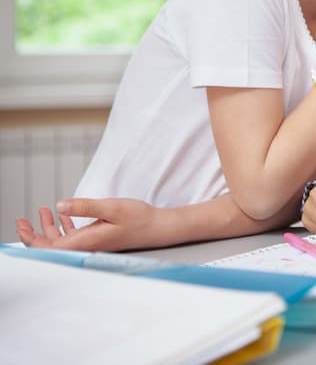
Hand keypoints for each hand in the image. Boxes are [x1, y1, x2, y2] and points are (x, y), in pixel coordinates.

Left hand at [15, 198, 158, 251]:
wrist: (157, 227)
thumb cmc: (139, 218)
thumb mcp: (111, 207)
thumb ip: (84, 207)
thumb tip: (60, 205)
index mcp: (85, 242)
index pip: (49, 248)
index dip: (31, 239)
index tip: (21, 225)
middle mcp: (86, 246)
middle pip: (51, 247)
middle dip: (34, 235)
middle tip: (21, 220)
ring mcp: (91, 244)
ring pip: (62, 241)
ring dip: (48, 228)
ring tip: (42, 211)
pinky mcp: (98, 239)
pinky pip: (74, 237)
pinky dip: (64, 226)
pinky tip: (62, 216)